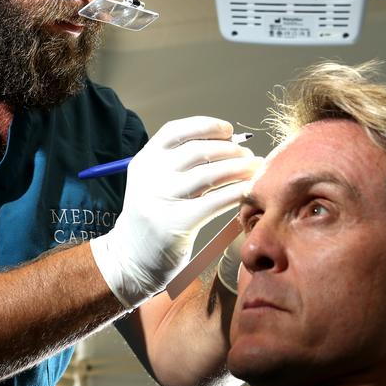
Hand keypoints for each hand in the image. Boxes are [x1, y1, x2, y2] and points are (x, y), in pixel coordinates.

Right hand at [90, 117, 261, 308]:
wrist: (130, 258)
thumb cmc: (154, 216)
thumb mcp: (154, 182)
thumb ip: (180, 163)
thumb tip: (230, 143)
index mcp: (144, 160)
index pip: (177, 130)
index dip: (207, 126)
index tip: (229, 130)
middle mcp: (150, 175)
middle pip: (199, 150)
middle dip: (231, 149)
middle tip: (249, 155)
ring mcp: (161, 199)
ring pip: (210, 174)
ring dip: (240, 169)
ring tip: (255, 170)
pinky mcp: (176, 224)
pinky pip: (215, 202)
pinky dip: (236, 193)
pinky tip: (248, 192)